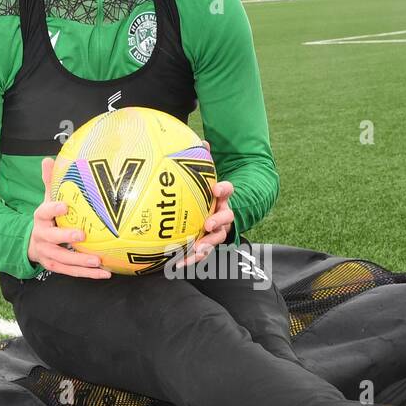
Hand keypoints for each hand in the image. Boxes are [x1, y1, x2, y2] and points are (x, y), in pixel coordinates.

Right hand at [28, 157, 111, 278]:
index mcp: (40, 219)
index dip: (53, 209)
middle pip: (51, 238)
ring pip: (62, 259)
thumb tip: (49, 159)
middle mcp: (41, 237)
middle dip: (65, 237)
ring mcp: (47, 254)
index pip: (43, 212)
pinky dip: (87, 274)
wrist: (32, 243)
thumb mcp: (46, 199)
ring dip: (79, 261)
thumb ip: (49, 182)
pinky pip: (71, 272)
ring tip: (97, 261)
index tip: (65, 206)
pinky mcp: (55, 267)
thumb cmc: (47, 219)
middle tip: (82, 235)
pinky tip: (104, 273)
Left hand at [180, 141, 234, 267]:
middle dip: (218, 222)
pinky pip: (201, 253)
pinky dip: (191, 259)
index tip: (217, 189)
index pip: (228, 190)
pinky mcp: (207, 244)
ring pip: (217, 239)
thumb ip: (203, 161)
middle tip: (208, 224)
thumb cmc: (207, 192)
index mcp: (223, 197)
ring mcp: (217, 231)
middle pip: (227, 219)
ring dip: (207, 245)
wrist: (218, 211)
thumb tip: (202, 140)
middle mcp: (224, 214)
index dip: (224, 189)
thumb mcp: (205, 176)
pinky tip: (176, 264)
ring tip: (197, 249)